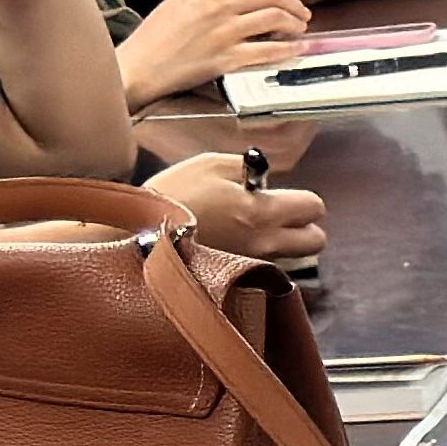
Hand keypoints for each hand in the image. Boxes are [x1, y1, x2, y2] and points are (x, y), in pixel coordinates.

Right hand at [123, 0, 311, 100]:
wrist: (138, 67)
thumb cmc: (154, 38)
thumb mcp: (179, 3)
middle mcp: (217, 6)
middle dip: (294, 4)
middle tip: (303, 12)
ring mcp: (223, 32)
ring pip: (275, 19)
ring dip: (295, 23)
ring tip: (301, 28)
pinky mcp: (226, 57)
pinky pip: (268, 50)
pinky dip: (289, 48)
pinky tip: (297, 48)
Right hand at [146, 149, 328, 264]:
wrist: (131, 237)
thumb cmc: (170, 196)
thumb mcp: (210, 165)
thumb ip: (247, 168)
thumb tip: (264, 178)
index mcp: (263, 212)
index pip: (314, 207)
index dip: (303, 199)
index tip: (283, 197)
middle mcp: (264, 244)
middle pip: (315, 241)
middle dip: (305, 227)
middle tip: (278, 217)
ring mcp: (248, 266)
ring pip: (288, 257)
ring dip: (280, 243)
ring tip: (248, 230)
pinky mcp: (231, 280)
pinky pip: (261, 270)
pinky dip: (255, 259)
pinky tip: (231, 245)